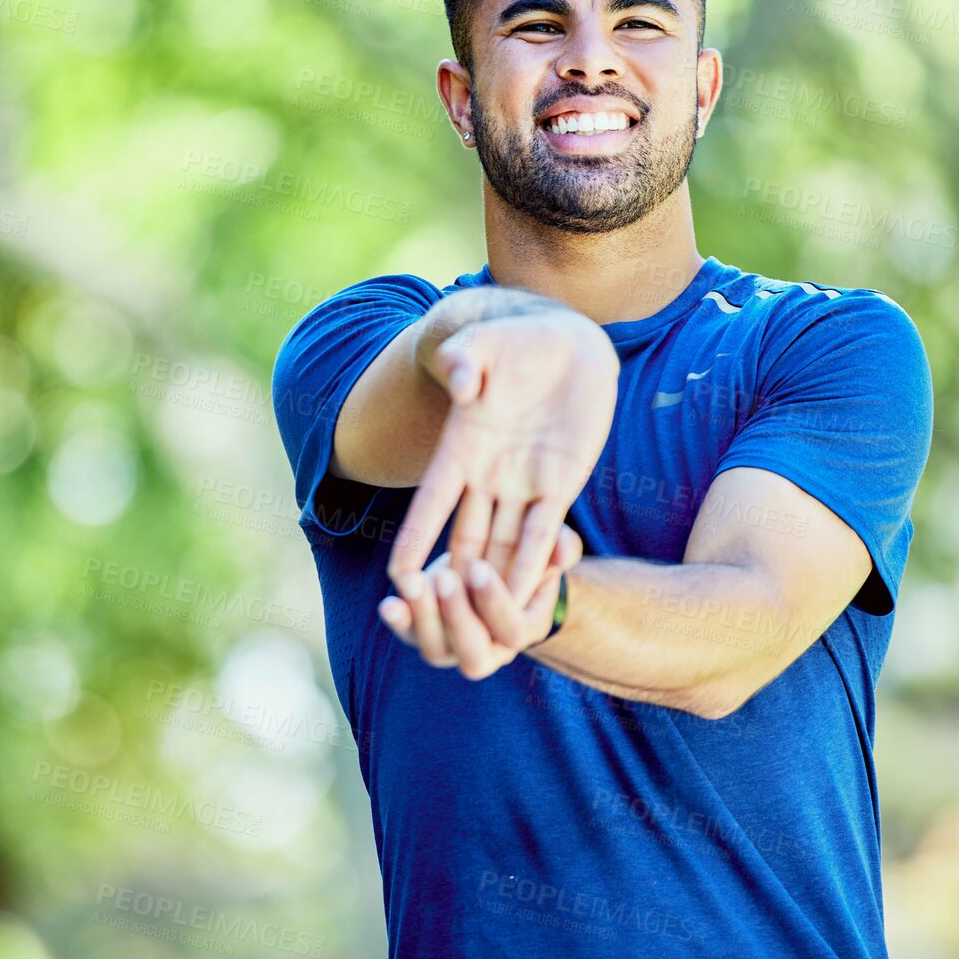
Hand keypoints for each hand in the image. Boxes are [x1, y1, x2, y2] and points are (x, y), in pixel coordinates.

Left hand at [378, 524, 584, 680]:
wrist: (495, 575)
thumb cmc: (527, 561)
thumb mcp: (547, 551)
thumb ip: (560, 549)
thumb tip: (564, 549)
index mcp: (521, 632)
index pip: (511, 629)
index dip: (495, 603)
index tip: (480, 567)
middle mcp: (487, 651)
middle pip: (471, 650)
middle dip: (456, 614)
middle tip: (445, 579)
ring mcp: (452, 649)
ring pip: (435, 649)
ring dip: (421, 616)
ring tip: (411, 582)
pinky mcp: (423, 636)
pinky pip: (408, 636)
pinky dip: (398, 621)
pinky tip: (389, 603)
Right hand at [389, 313, 615, 607]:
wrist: (561, 340)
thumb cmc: (513, 337)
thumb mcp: (483, 343)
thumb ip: (465, 361)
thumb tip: (462, 382)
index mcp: (462, 446)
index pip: (432, 500)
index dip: (417, 537)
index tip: (397, 576)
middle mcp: (488, 474)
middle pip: (464, 536)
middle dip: (451, 578)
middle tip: (438, 618)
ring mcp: (524, 482)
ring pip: (503, 544)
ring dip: (493, 581)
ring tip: (485, 622)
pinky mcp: (561, 483)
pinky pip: (546, 532)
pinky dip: (537, 562)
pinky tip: (529, 595)